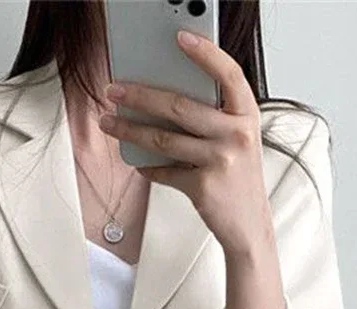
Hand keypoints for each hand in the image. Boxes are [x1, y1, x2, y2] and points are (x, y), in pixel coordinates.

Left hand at [98, 29, 273, 258]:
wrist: (248, 223)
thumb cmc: (237, 176)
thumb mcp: (235, 139)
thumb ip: (212, 118)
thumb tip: (161, 100)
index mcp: (246, 115)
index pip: (228, 74)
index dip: (206, 53)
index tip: (179, 37)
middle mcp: (236, 134)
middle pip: (179, 106)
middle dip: (139, 96)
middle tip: (114, 90)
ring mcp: (220, 160)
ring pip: (163, 139)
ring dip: (129, 129)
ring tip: (108, 122)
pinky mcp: (203, 186)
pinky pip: (164, 172)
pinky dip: (147, 167)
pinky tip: (136, 162)